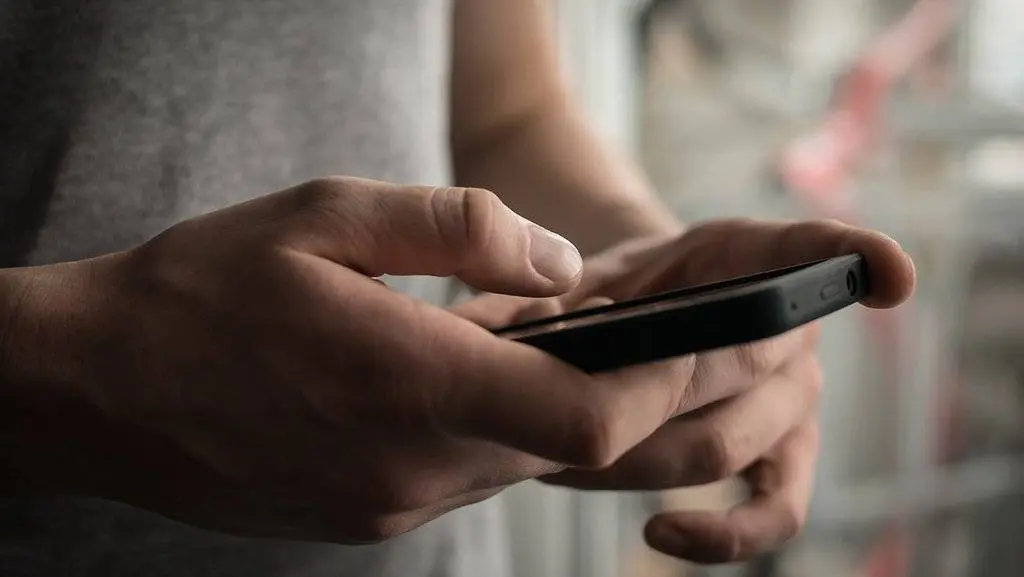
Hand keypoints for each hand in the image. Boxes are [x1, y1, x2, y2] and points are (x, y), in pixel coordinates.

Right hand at [0, 177, 629, 542]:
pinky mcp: (367, 518)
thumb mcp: (326, 215)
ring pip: (517, 462)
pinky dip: (487, 429)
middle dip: (616, 389)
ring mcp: (388, 505)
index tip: (688, 339)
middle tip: (620, 327)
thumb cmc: (200, 291)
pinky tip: (453, 381)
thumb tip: (561, 265)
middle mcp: (410, 468)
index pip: (590, 419)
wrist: (96, 389)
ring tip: (523, 342)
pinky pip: (464, 477)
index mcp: (408, 385)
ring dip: (544, 406)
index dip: (660, 383)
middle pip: (568, 445)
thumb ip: (460, 231)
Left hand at [455, 219, 915, 562]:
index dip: (851, 254)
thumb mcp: (566, 271)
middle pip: (750, 375)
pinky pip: (777, 508)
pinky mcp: (782, 453)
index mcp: (743, 256)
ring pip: (735, 443)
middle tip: (574, 405)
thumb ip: (546, 290)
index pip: (803, 248)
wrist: (625, 323)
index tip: (893, 278)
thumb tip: (532, 324)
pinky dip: (727, 531)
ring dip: (651, 456)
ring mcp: (793, 393)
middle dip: (656, 397)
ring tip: (579, 455)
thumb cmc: (603, 293)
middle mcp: (786, 324)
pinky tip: (664, 530)